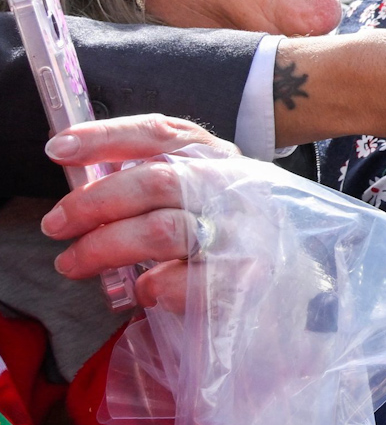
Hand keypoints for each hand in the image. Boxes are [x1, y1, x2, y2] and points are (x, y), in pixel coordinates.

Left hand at [40, 115, 236, 311]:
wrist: (290, 279)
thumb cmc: (226, 232)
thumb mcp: (201, 192)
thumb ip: (155, 182)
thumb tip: (82, 182)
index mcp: (216, 157)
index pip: (161, 134)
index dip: (107, 137)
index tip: (57, 149)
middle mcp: (232, 186)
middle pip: (156, 181)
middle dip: (94, 203)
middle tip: (55, 225)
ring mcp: (241, 231)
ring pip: (162, 231)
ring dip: (105, 247)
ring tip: (74, 263)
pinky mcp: (245, 277)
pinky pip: (183, 282)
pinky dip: (153, 287)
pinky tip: (146, 290)